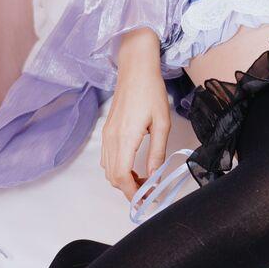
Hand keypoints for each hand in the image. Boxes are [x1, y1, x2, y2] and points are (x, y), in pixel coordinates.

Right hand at [101, 41, 171, 201]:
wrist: (136, 68)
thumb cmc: (151, 91)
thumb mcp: (162, 123)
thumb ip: (157, 152)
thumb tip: (155, 175)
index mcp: (125, 138)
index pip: (122, 177)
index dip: (133, 192)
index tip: (147, 198)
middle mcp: (111, 138)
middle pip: (112, 177)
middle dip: (129, 189)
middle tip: (148, 191)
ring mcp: (106, 134)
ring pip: (108, 169)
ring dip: (122, 180)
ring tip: (143, 180)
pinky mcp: (106, 130)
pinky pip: (106, 158)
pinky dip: (117, 168)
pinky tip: (133, 166)